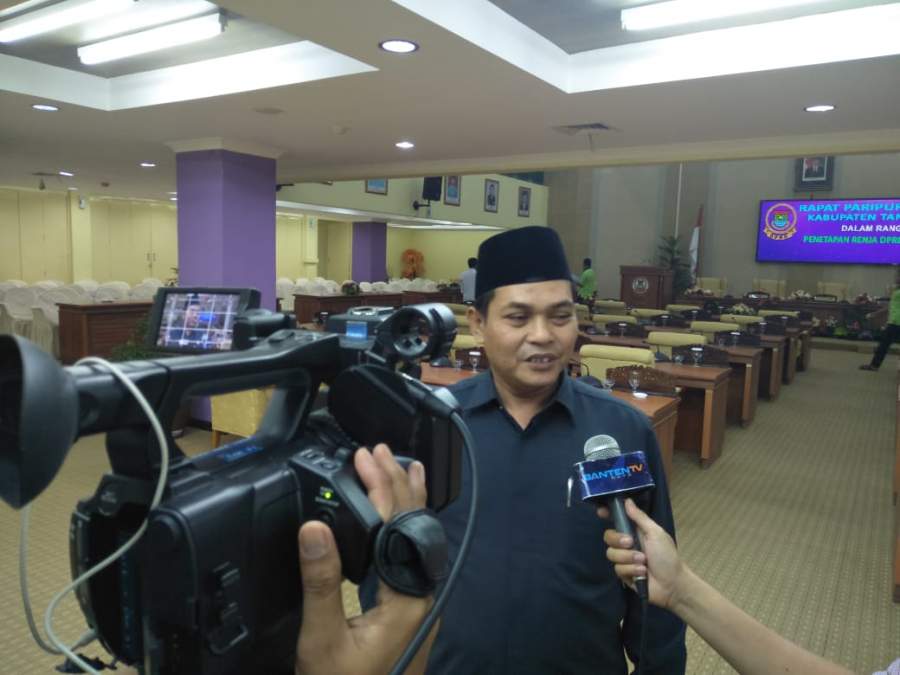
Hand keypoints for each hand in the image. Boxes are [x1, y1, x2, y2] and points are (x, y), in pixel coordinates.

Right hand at [295, 444, 430, 674]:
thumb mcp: (322, 641)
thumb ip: (320, 582)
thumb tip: (314, 524)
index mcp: (407, 595)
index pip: (399, 524)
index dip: (382, 486)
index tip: (364, 456)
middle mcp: (422, 593)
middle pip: (416, 526)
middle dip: (398, 484)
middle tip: (378, 451)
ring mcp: (419, 602)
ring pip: (418, 538)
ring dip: (406, 501)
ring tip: (400, 467)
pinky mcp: (409, 609)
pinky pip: (410, 554)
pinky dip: (402, 525)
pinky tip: (394, 518)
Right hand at [597, 498, 685, 609]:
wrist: (672, 584)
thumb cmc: (667, 555)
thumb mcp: (655, 533)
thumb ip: (640, 517)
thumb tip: (627, 500)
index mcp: (635, 531)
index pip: (617, 520)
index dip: (607, 514)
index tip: (601, 512)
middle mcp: (627, 544)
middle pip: (608, 536)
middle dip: (618, 540)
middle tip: (631, 543)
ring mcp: (625, 559)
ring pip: (611, 554)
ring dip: (628, 558)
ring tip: (643, 562)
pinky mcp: (624, 574)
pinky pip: (618, 569)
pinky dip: (631, 570)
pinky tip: (642, 573)